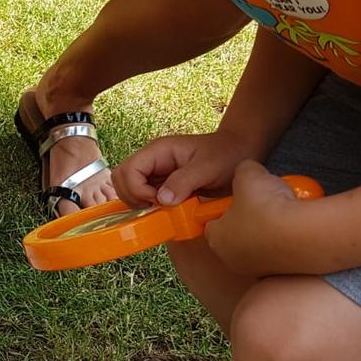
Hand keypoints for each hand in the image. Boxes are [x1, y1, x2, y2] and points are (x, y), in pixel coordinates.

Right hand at [113, 130, 258, 207]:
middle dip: (133, 197)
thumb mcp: (208, 167)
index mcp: (158, 151)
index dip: (137, 189)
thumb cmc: (226, 154)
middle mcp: (152, 160)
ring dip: (139, 203)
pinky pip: (143, 196)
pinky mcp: (162, 184)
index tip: (159, 201)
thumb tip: (162, 200)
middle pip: (121, 178)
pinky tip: (167, 210)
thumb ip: (184, 181)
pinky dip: (149, 206)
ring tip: (162, 209)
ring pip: (128, 188)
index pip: (128, 170)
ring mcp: (155, 172)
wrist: (240, 153)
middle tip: (156, 207)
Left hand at [204, 161, 318, 275]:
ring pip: (261, 241)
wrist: (304, 234)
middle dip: (250, 215)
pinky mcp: (282, 272)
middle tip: (263, 200)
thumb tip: (249, 172)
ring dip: (271, 225)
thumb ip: (243, 171)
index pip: (211, 221)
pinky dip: (287, 236)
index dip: (225, 206)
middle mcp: (233, 259)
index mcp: (216, 239)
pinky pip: (281, 249)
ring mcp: (258, 269)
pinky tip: (296, 224)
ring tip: (284, 210)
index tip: (238, 196)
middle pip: (237, 231)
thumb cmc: (266, 207)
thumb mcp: (248, 175)